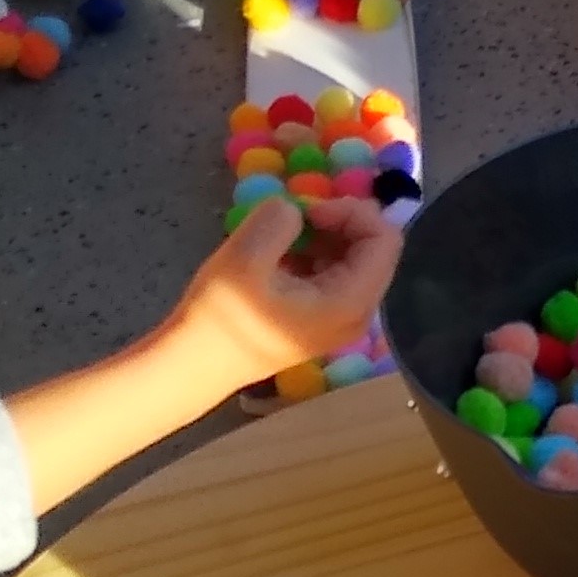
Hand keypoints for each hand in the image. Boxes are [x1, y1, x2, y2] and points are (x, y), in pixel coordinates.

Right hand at [165, 193, 397, 393]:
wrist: (191, 366)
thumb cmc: (219, 318)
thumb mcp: (244, 259)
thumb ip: (277, 221)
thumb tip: (293, 210)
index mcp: (351, 302)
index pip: (385, 239)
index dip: (351, 211)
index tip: (305, 210)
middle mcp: (357, 313)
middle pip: (372, 248)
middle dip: (336, 222)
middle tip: (289, 216)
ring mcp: (339, 318)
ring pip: (350, 259)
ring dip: (319, 236)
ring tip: (276, 235)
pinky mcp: (318, 317)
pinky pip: (330, 273)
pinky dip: (309, 253)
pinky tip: (274, 254)